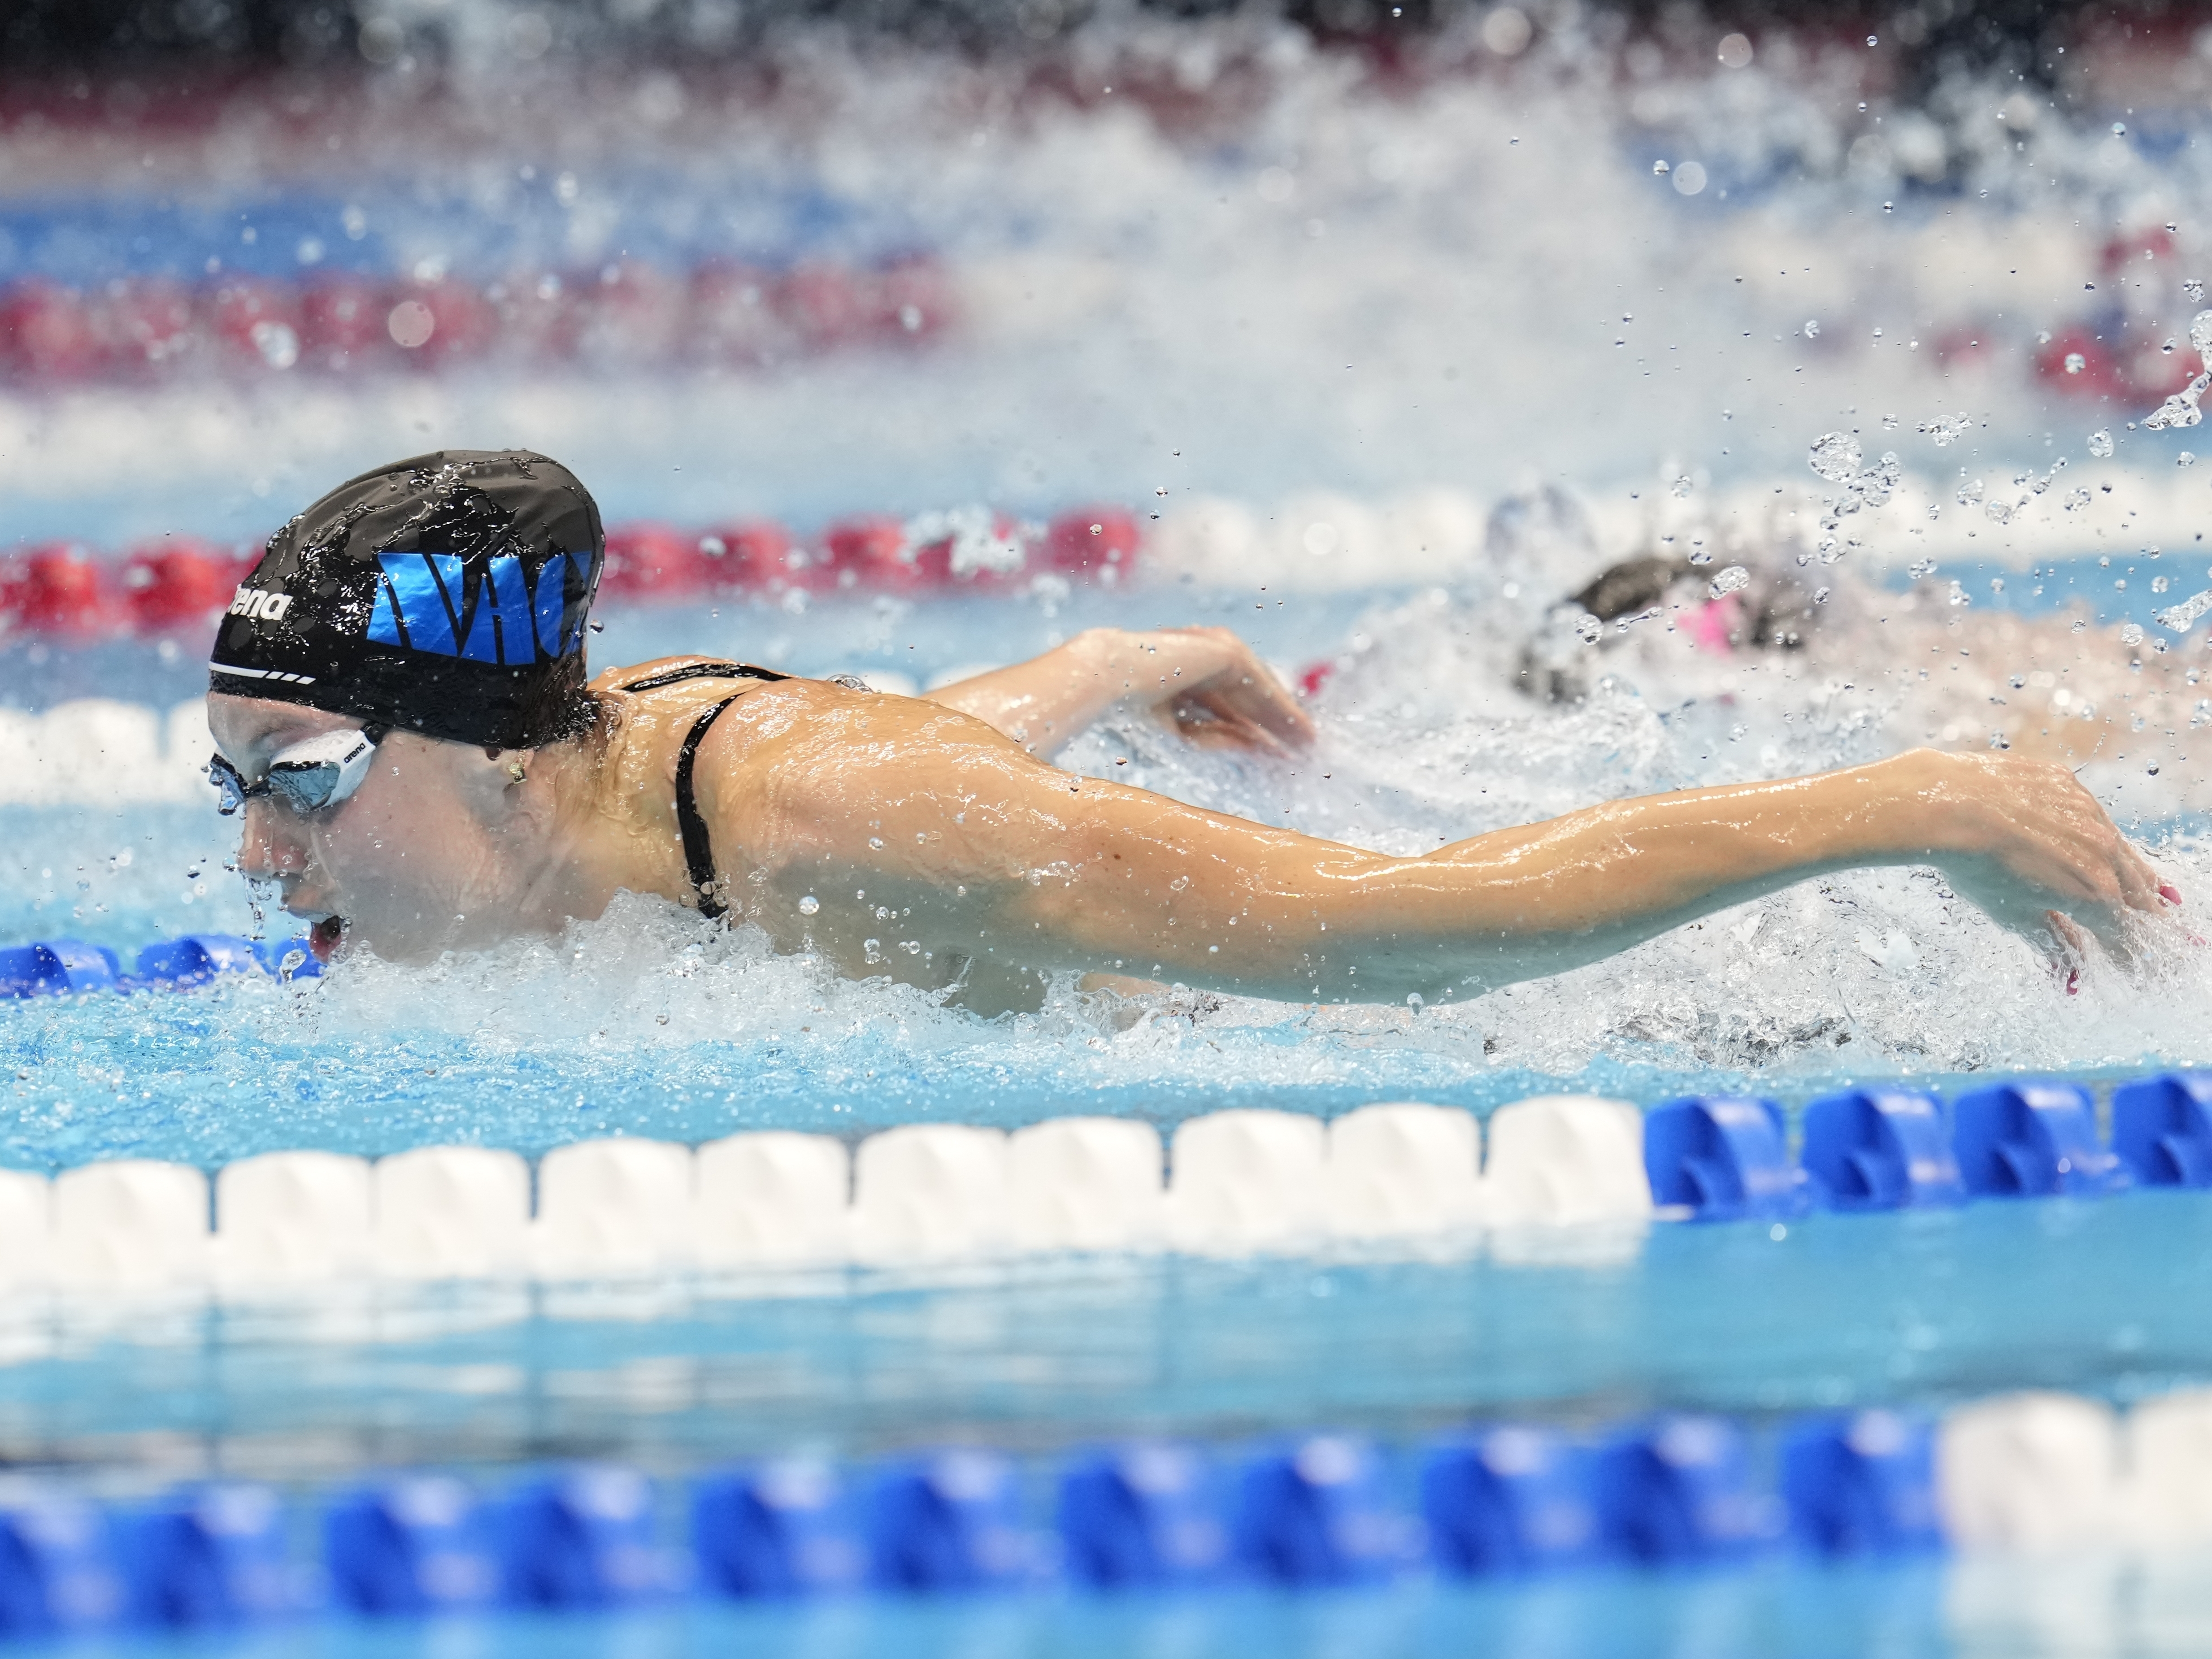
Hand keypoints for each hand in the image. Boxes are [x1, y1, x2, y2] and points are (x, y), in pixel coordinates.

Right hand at [1110, 627, 1314, 754]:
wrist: (1106, 681)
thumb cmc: (1127, 715)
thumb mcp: (1179, 738)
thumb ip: (1216, 742)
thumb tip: (1257, 750)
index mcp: (1177, 674)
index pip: (1223, 706)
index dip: (1250, 733)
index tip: (1274, 757)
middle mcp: (1196, 658)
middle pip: (1247, 698)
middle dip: (1275, 725)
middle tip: (1304, 751)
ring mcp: (1210, 649)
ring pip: (1257, 689)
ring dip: (1284, 718)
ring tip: (1309, 745)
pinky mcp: (1224, 650)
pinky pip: (1260, 684)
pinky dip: (1281, 709)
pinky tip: (1301, 732)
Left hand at [1903, 750, 2170, 956]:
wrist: (1947, 808)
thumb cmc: (1976, 867)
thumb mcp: (2014, 915)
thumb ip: (2053, 941)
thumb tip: (2069, 968)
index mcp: (2096, 893)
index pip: (2125, 931)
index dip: (2126, 950)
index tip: (2126, 961)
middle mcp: (2104, 851)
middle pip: (2137, 889)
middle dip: (2143, 912)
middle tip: (2149, 922)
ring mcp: (2089, 813)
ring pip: (2119, 848)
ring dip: (2127, 872)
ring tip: (2136, 886)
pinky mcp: (2068, 785)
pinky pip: (2089, 814)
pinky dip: (2093, 834)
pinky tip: (2089, 841)